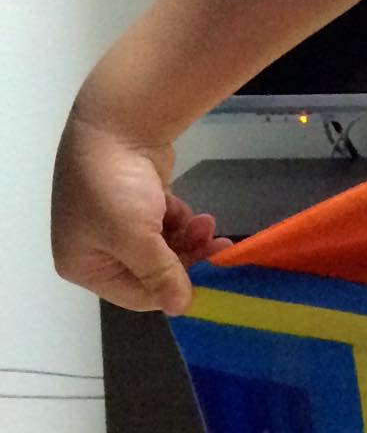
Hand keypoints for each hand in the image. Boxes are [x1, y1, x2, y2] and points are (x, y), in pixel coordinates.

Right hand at [50, 115, 234, 316]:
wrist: (118, 123)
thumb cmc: (116, 188)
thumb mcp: (137, 239)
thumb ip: (161, 276)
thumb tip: (180, 309)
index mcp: (81, 263)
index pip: (134, 295)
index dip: (171, 290)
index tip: (206, 281)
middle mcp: (95, 246)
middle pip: (152, 271)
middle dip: (186, 260)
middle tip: (218, 250)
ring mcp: (114, 222)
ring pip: (163, 247)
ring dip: (189, 239)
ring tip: (207, 224)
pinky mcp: (135, 201)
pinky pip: (164, 224)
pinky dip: (180, 220)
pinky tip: (195, 213)